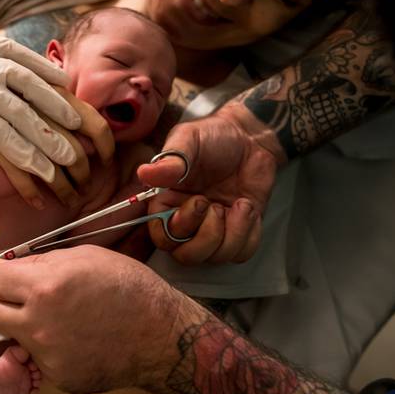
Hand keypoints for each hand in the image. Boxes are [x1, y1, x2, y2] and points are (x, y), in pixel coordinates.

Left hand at [0, 0, 80, 184]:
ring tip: (75, 122)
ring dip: (55, 104)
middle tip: (72, 158)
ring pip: (30, 85)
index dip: (27, 157)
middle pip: (22, 116)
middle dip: (49, 139)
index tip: (48, 174)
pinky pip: (27, 57)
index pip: (2, 137)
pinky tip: (65, 83)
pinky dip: (47, 69)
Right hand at [0, 89, 114, 207]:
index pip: (94, 124)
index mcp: (54, 90)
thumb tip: (78, 115)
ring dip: (62, 188)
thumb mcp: (28, 66)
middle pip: (73, 152)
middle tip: (85, 186)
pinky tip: (39, 203)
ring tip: (69, 199)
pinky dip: (29, 191)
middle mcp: (39, 107)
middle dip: (82, 175)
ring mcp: (12, 124)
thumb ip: (53, 89)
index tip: (106, 160)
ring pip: (48, 166)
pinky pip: (16, 173)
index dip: (106, 147)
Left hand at [0, 246, 183, 392]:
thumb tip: (13, 266)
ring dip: (23, 325)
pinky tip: (77, 341)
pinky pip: (39, 358)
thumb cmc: (130, 287)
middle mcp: (37, 323)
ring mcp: (46, 354)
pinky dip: (51, 349)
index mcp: (44, 286)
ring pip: (12, 337)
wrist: (161, 335)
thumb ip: (44, 262)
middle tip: (16, 297)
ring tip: (55, 319)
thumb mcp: (87, 257)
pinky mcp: (57, 377)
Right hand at [137, 103, 278, 263]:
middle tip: (216, 206)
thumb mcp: (188, 140)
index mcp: (166, 203)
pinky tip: (246, 207)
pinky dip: (248, 233)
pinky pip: (241, 252)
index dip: (179, 229)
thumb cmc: (214, 136)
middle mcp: (187, 221)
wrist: (249, 138)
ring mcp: (213, 229)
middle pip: (187, 256)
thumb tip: (145, 173)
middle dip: (207, 236)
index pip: (162, 237)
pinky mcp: (238, 231)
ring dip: (233, 233)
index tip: (198, 201)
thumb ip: (170, 160)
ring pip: (216, 257)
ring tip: (239, 204)